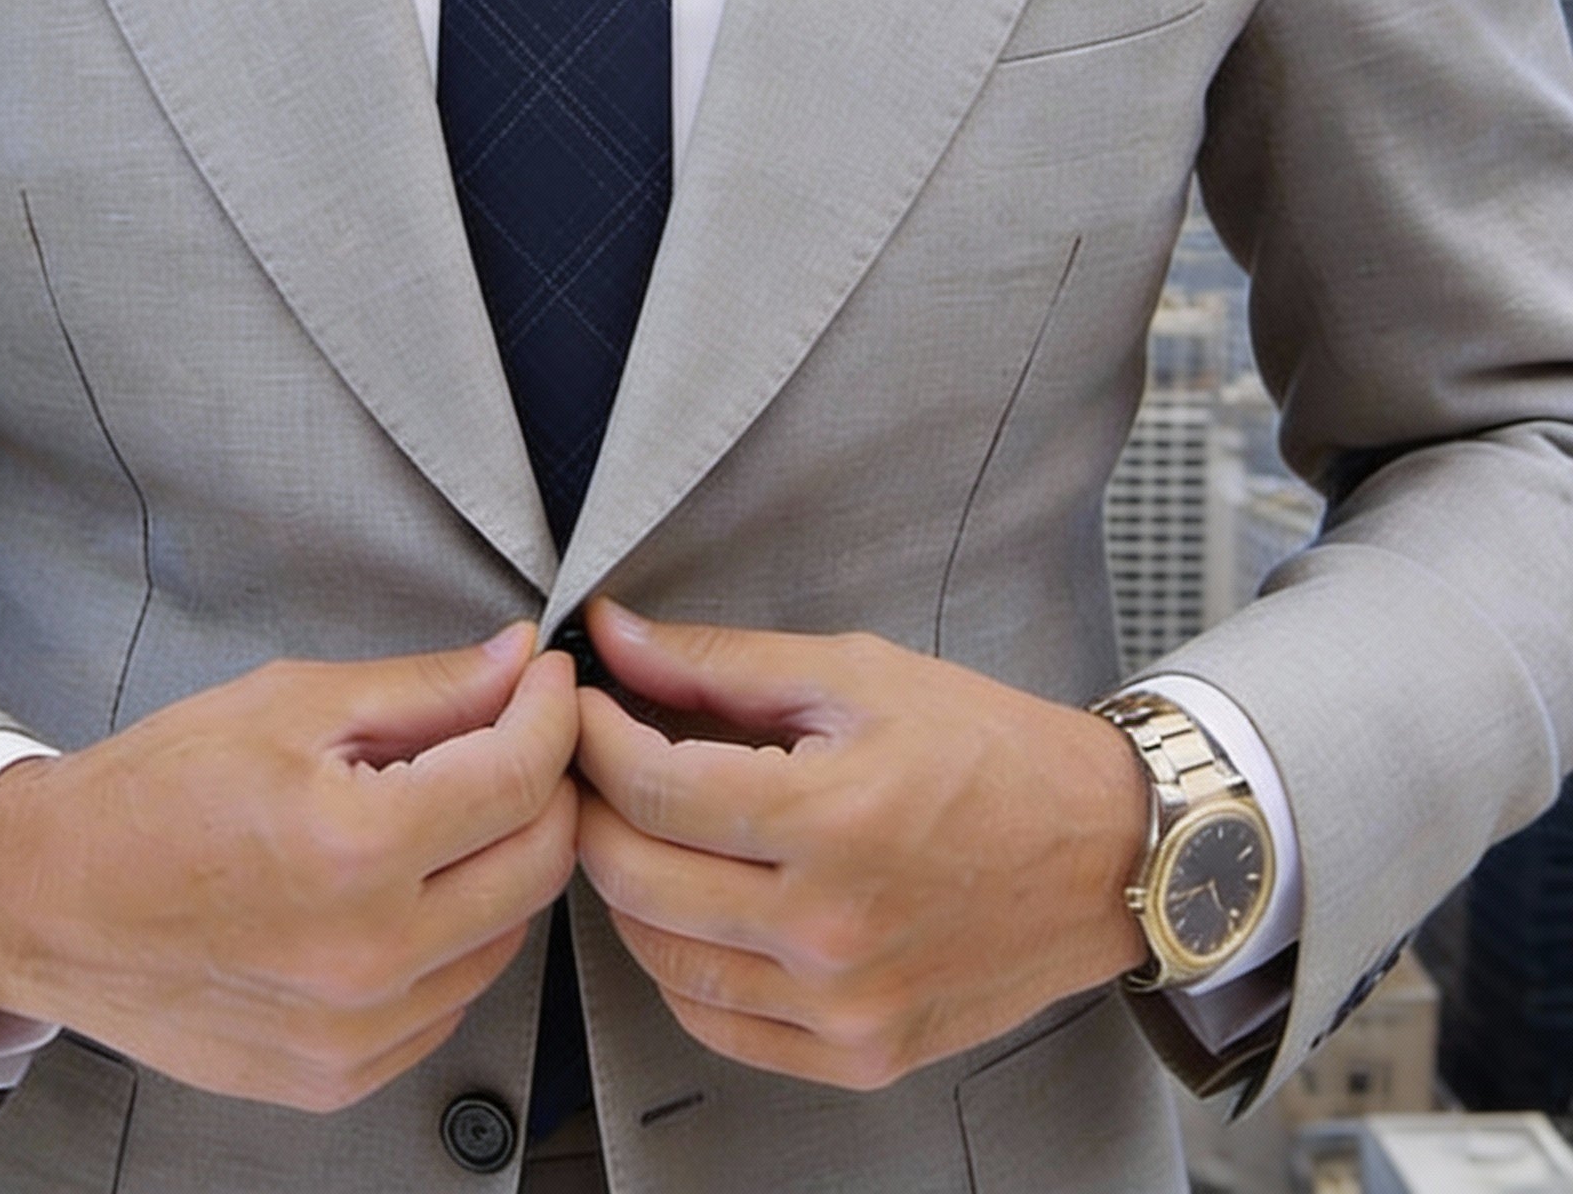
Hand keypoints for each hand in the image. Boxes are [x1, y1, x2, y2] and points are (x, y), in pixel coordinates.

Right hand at [0, 625, 578, 1111]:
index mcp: (354, 848)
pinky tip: (405, 887)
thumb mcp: (291, 703)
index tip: (546, 682)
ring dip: (501, 860)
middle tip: (514, 734)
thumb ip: (424, 688)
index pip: (520, 776)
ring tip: (445, 809)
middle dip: (546, 783)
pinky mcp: (339, 1075)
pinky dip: (455, 935)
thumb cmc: (154, 794)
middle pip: (539, 862)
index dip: (551, 712)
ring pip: (508, 934)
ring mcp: (355, 1031)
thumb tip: (515, 664)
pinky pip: (452, 998)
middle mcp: (367, 955)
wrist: (50, 901)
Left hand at [574, 600, 1147, 1091]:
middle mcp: (831, 928)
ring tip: (640, 828)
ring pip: (661, 959)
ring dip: (625, 888)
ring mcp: (844, 1005)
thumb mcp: (856, 674)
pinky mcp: (860, 1054)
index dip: (594, 738)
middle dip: (593, 807)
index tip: (584, 706)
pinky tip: (690, 908)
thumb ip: (720, 662)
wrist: (1105, 851)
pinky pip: (717, 1026)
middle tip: (594, 762)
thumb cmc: (991, 751)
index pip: (651, 788)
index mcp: (832, 820)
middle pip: (637, 877)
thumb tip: (614, 636)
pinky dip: (678, 967)